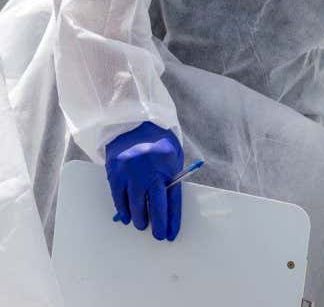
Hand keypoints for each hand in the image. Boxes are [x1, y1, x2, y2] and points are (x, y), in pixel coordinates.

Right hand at [105, 121, 183, 241]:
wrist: (134, 123)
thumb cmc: (158, 143)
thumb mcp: (173, 157)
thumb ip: (172, 179)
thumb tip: (169, 207)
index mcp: (168, 167)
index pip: (172, 199)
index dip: (171, 219)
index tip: (171, 234)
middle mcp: (149, 171)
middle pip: (154, 205)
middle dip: (156, 224)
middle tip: (157, 235)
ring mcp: (130, 173)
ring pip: (135, 204)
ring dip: (139, 219)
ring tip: (142, 225)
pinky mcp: (115, 173)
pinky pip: (118, 198)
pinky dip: (123, 210)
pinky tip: (127, 218)